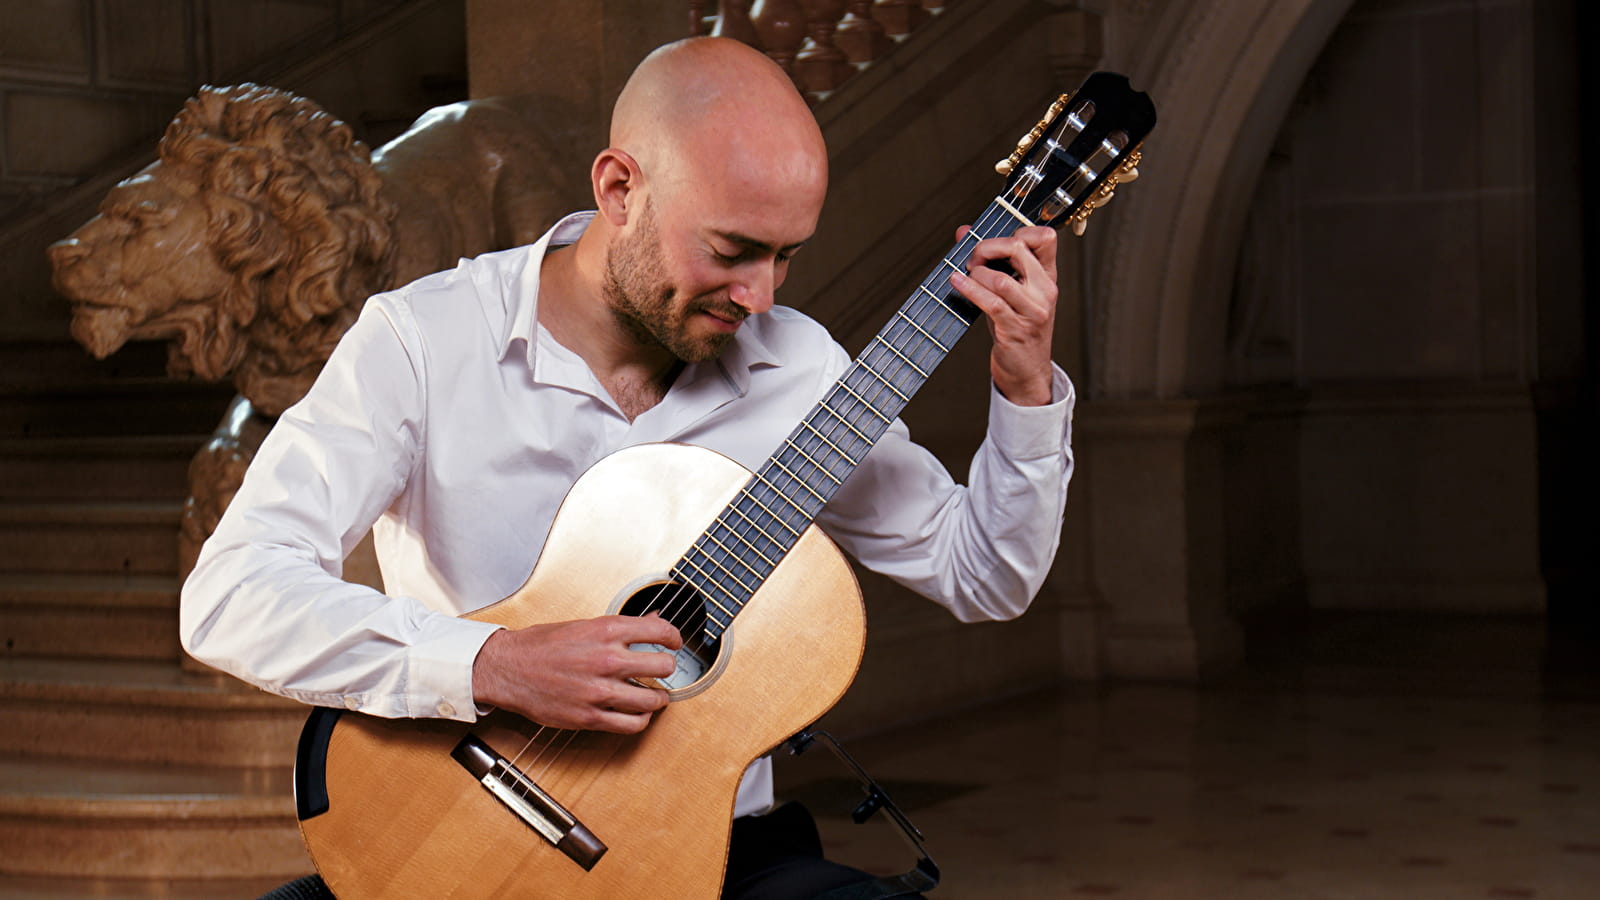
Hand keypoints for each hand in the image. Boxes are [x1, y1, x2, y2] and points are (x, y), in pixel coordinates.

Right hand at [471, 613, 683, 733]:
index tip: (675, 643)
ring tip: (654, 696)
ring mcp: (599, 691)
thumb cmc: (540, 646)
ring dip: (658, 698)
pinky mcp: (589, 716)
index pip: (660, 632)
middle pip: (663, 667)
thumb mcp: (582, 625)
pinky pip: (631, 724)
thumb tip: (651, 623)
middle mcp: (606, 659)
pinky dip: (641, 720)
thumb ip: (619, 628)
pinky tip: (638, 713)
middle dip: (667, 669)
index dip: (674, 638)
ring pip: (652, 700)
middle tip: (662, 670)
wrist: (508, 668)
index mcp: (605, 631)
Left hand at [948, 224, 1058, 406]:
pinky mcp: (1016, 329)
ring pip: (1001, 279)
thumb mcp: (1007, 291)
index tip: (995, 243)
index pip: (1045, 237)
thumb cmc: (1015, 326)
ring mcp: (1033, 311)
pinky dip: (970, 290)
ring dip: (975, 274)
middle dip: (986, 247)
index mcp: (1047, 275)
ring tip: (966, 277)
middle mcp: (1045, 290)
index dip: (1018, 230)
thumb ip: (989, 259)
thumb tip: (962, 230)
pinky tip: (957, 283)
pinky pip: (991, 303)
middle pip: (1018, 248)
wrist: (1026, 370)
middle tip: (973, 259)